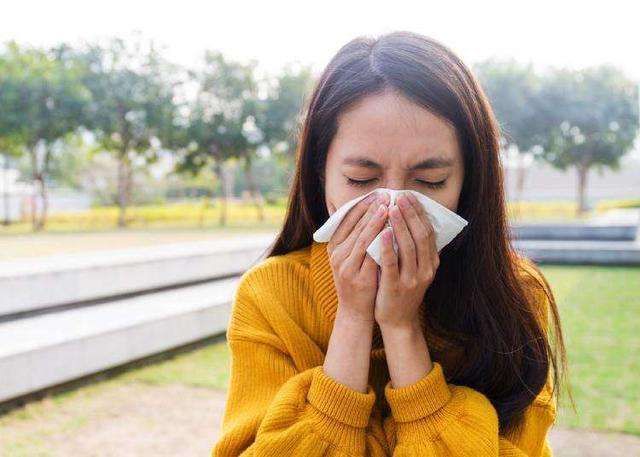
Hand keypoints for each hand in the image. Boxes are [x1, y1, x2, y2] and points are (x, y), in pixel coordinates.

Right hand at [327, 191, 389, 322]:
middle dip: (372, 210)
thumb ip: (358, 237)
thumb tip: (372, 211)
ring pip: (362, 239)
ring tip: (388, 208)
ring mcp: (346, 267)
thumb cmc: (358, 279)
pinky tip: (391, 232)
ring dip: (376, 222)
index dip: (362, 206)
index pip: (347, 220)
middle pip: (355, 227)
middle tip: (386, 195)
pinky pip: (371, 256)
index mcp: (334, 247)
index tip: (376, 194)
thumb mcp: (351, 256)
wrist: (355, 311)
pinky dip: (381, 242)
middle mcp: (337, 256)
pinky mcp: (359, 278)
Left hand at [374, 191, 439, 328]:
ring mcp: (412, 279)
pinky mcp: (395, 287)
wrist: (398, 321)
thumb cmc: (402, 290)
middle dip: (410, 214)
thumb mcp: (415, 269)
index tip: (409, 196)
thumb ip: (415, 249)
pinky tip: (382, 233)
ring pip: (408, 247)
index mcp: (431, 263)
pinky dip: (388, 247)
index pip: (428, 232)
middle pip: (420, 236)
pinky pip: (392, 264)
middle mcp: (425, 270)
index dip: (419, 213)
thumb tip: (409, 220)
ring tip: (391, 209)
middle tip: (400, 197)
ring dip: (400, 226)